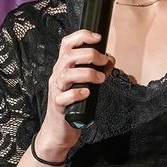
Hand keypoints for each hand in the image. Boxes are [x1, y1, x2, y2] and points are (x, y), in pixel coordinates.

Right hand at [35, 29, 115, 157]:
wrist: (58, 131)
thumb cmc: (73, 105)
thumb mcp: (85, 84)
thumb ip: (96, 70)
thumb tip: (109, 59)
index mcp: (63, 67)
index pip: (67, 44)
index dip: (81, 36)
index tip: (98, 38)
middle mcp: (58, 75)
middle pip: (68, 56)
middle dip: (89, 54)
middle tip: (103, 62)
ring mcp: (56, 90)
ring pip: (66, 74)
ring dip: (86, 73)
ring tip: (100, 79)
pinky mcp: (58, 106)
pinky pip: (64, 97)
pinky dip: (76, 93)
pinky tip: (87, 93)